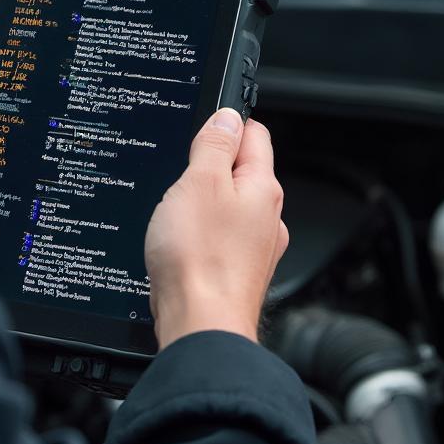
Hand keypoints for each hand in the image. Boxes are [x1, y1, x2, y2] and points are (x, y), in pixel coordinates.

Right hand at [144, 108, 287, 348]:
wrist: (201, 325)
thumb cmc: (200, 259)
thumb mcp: (199, 183)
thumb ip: (214, 146)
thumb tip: (227, 118)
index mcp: (262, 188)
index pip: (254, 134)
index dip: (226, 123)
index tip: (202, 125)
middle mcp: (267, 217)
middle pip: (241, 171)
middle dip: (210, 165)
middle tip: (180, 171)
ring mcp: (254, 247)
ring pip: (228, 207)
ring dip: (203, 202)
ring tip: (176, 210)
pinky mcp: (236, 272)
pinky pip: (219, 237)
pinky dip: (200, 232)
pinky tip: (180, 241)